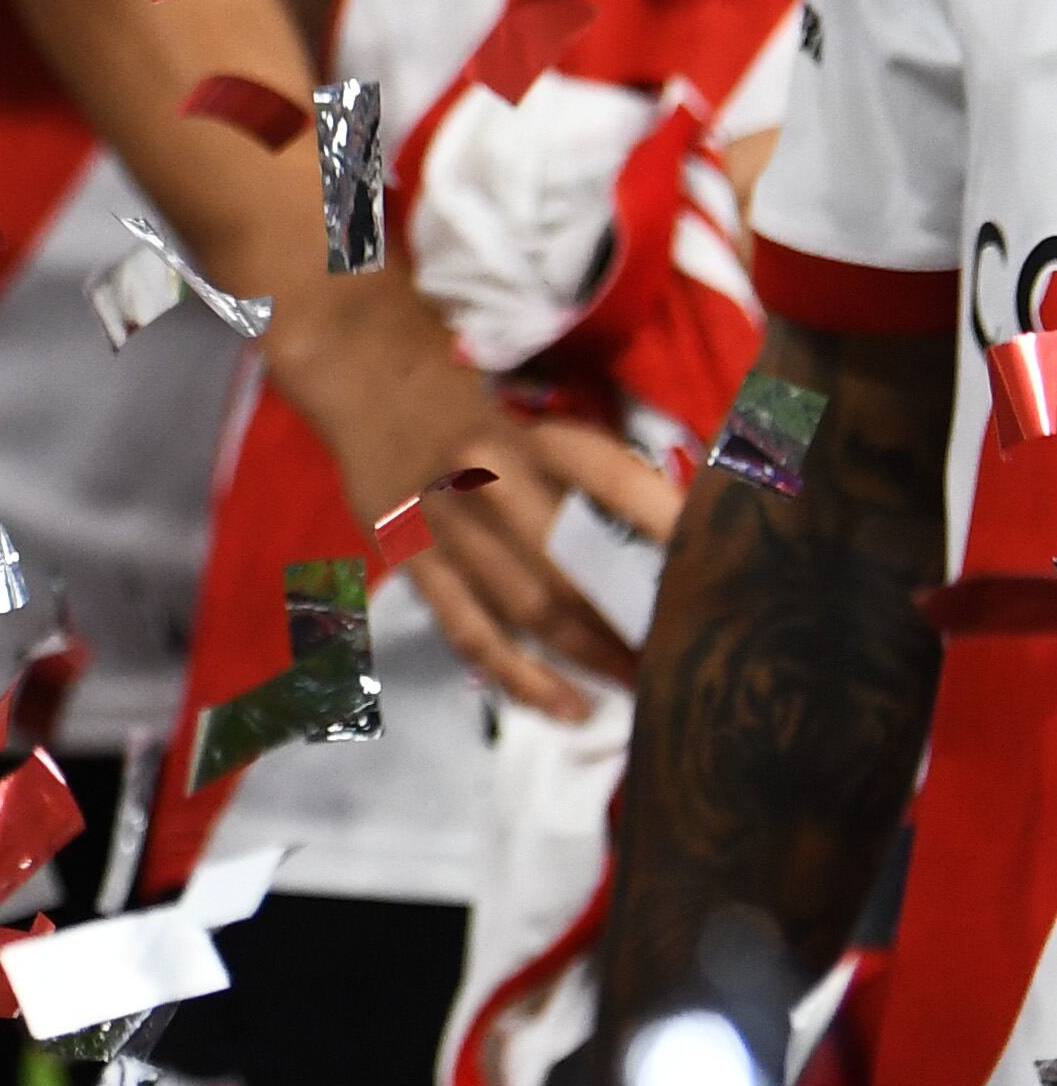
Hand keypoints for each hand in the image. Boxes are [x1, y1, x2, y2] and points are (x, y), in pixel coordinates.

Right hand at [270, 280, 676, 718]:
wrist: (363, 380)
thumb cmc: (471, 407)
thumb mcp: (535, 424)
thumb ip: (592, 482)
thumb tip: (678, 550)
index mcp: (527, 436)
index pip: (616, 480)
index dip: (671, 527)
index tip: (721, 572)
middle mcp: (482, 478)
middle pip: (578, 562)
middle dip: (638, 616)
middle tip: (690, 654)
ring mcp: (441, 525)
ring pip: (530, 607)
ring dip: (595, 656)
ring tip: (646, 688)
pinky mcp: (410, 560)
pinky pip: (471, 631)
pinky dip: (522, 676)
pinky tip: (569, 706)